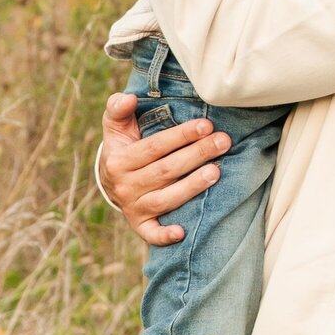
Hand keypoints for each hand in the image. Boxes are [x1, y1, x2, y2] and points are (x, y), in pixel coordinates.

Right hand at [98, 91, 229, 246]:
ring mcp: (133, 207)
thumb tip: (128, 98)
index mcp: (119, 160)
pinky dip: (164, 235)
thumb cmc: (123, 146)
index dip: (181, 136)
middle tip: (223, 142)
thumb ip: (118, 108)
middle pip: (166, 170)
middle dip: (197, 155)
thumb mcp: (116, 126)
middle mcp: (125, 185)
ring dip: (192, 187)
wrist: (110, 181)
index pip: (155, 147)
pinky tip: (182, 232)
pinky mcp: (140, 224)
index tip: (206, 125)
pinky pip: (150, 233)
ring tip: (217, 171)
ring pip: (165, 199)